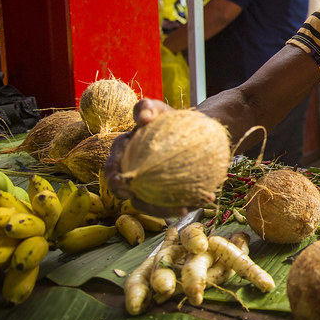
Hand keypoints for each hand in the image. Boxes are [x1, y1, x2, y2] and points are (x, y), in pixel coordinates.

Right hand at [103, 99, 191, 217]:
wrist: (190, 128)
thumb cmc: (167, 118)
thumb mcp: (156, 109)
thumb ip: (146, 108)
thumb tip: (143, 117)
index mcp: (122, 156)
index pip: (112, 169)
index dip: (113, 179)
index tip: (122, 182)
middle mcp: (132, 173)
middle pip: (131, 195)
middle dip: (140, 204)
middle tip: (154, 204)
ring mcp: (149, 186)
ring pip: (153, 203)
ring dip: (166, 210)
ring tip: (184, 209)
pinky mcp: (167, 192)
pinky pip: (176, 200)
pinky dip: (190, 201)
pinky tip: (206, 199)